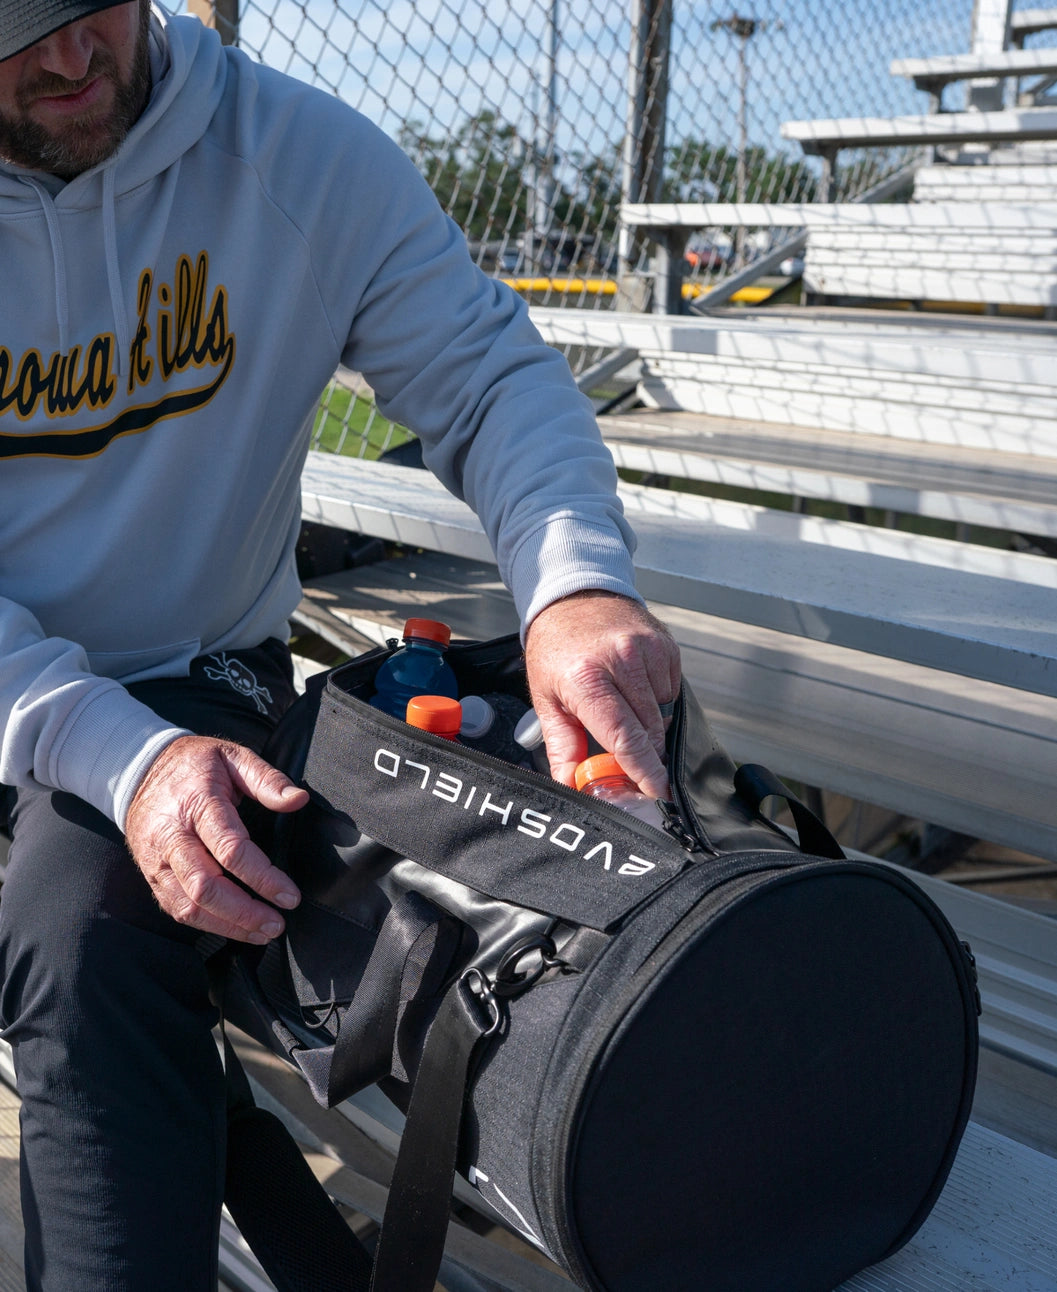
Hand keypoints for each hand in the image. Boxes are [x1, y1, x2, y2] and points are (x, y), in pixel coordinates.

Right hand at [124, 735, 307, 943]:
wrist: (140, 768)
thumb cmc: (193, 764)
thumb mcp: (232, 756)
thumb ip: (266, 778)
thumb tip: (298, 799)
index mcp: (197, 803)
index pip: (231, 849)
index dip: (262, 877)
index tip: (289, 896)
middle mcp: (172, 835)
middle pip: (205, 886)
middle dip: (244, 912)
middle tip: (276, 923)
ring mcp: (157, 858)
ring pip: (187, 905)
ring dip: (227, 925)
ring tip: (261, 933)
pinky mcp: (151, 874)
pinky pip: (175, 907)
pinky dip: (205, 924)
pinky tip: (233, 927)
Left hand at [524, 591, 680, 799]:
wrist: (573, 598)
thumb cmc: (556, 651)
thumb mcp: (546, 700)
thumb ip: (562, 747)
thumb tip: (572, 787)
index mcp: (586, 678)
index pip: (624, 735)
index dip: (643, 768)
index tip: (656, 790)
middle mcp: (620, 660)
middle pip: (650, 729)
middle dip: (645, 752)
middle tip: (631, 759)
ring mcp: (647, 650)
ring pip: (664, 712)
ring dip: (650, 723)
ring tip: (623, 706)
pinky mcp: (665, 645)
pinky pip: (672, 691)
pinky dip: (658, 700)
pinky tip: (635, 687)